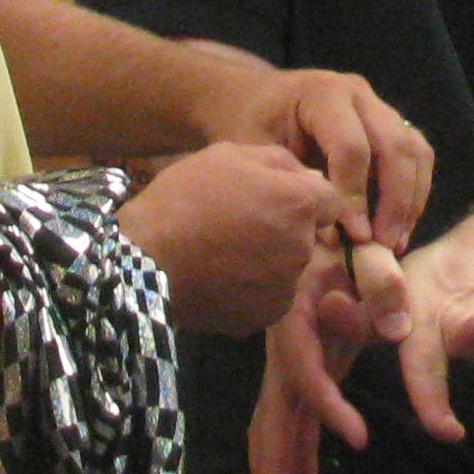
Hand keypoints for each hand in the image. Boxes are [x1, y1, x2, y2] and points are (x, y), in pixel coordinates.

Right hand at [118, 141, 348, 335]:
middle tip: (242, 224)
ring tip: (224, 252)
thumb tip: (308, 176)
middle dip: (285, 229)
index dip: (305, 198)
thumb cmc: (183, 199)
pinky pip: (267, 298)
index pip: (330, 201)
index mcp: (298, 203)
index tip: (278, 200)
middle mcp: (300, 248)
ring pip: (287, 269)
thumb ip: (278, 162)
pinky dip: (251, 291)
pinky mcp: (262, 318)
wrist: (143, 261)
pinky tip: (220, 277)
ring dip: (268, 262)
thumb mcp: (228, 155)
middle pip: (307, 236)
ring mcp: (283, 288)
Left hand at [192, 65, 434, 252]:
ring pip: (415, 150)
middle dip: (395, 201)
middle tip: (384, 246)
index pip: (353, 148)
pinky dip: (414, 192)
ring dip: (411, 200)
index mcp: (322, 93)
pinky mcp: (389, 122)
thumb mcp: (256, 155)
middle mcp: (358, 94)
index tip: (354, 238)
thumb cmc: (247, 127)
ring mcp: (377, 105)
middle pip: (395, 146)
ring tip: (396, 242)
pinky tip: (398, 227)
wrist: (252, 98)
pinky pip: (416, 155)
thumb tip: (332, 240)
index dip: (355, 196)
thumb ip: (293, 188)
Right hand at [244, 231, 412, 473]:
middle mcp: (286, 344)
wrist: (326, 223)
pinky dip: (300, 454)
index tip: (359, 438)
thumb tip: (393, 329)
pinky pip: (298, 419)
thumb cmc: (347, 235)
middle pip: (277, 407)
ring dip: (286, 468)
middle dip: (274, 460)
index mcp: (295, 315)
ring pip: (282, 421)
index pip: (305, 369)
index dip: (327, 404)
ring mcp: (292, 361)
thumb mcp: (368, 252)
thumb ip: (382, 284)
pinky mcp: (305, 369)